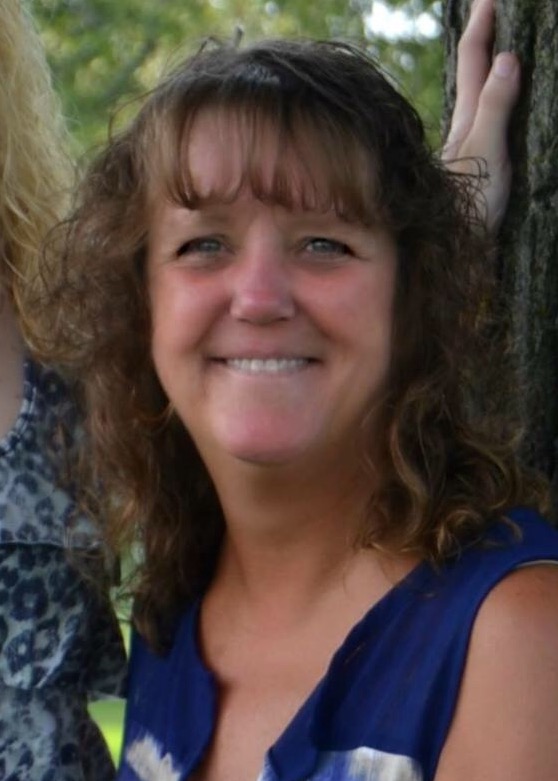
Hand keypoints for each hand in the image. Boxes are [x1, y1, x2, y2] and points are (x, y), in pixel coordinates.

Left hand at [443, 0, 519, 232]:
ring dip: (488, 66)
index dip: (482, 24)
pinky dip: (496, 97)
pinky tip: (498, 103)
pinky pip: (489, 117)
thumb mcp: (486, 150)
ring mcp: (471, 145)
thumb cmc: (470, 204)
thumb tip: (508, 58)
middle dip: (484, 36)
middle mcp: (465, 126)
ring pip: (479, 94)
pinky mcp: (480, 164)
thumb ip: (495, 107)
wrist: (460, 248)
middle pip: (473, 70)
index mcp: (467, 116)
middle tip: (493, 8)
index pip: (472, 57)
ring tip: (498, 45)